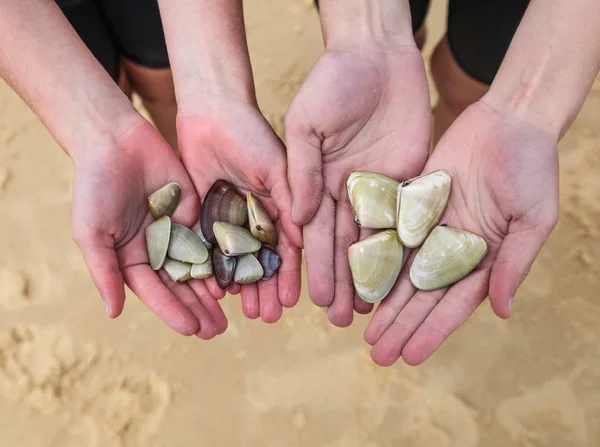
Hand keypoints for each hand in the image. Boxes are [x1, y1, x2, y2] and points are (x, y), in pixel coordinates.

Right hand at [71, 119, 227, 338]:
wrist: (115, 140)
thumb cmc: (95, 186)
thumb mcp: (92, 232)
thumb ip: (105, 271)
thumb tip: (113, 313)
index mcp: (131, 258)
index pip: (155, 292)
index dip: (173, 311)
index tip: (192, 330)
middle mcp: (158, 249)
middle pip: (181, 285)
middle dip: (198, 308)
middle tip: (218, 331)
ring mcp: (178, 230)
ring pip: (201, 266)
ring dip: (214, 290)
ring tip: (231, 313)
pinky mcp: (196, 210)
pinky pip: (212, 237)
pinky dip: (224, 255)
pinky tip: (238, 272)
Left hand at [177, 97, 302, 322]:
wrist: (210, 113)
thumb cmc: (250, 134)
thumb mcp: (276, 166)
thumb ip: (290, 201)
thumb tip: (304, 243)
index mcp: (281, 207)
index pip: (287, 249)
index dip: (289, 276)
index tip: (291, 302)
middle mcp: (258, 218)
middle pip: (263, 262)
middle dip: (265, 289)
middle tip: (267, 318)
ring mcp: (232, 219)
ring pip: (237, 261)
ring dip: (242, 287)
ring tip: (246, 313)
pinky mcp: (205, 216)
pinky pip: (209, 249)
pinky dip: (213, 270)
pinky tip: (217, 292)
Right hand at [285, 44, 430, 325]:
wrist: (376, 53)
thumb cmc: (332, 81)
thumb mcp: (305, 122)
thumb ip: (301, 169)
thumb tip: (299, 216)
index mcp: (319, 180)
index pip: (314, 232)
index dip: (314, 265)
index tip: (311, 299)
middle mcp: (347, 190)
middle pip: (344, 244)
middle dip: (341, 282)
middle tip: (339, 320)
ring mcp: (379, 187)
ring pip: (376, 239)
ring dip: (372, 275)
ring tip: (368, 310)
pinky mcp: (409, 178)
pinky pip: (407, 218)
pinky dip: (405, 248)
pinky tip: (404, 276)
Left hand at [365, 100, 558, 364]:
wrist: (508, 120)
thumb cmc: (532, 168)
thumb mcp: (533, 218)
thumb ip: (514, 263)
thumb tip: (501, 310)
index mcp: (485, 258)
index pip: (454, 303)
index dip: (432, 330)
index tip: (411, 356)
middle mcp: (454, 249)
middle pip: (423, 295)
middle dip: (401, 325)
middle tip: (376, 354)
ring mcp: (431, 228)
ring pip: (402, 271)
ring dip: (385, 302)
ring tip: (365, 331)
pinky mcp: (413, 204)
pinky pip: (390, 235)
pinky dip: (375, 259)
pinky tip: (358, 282)